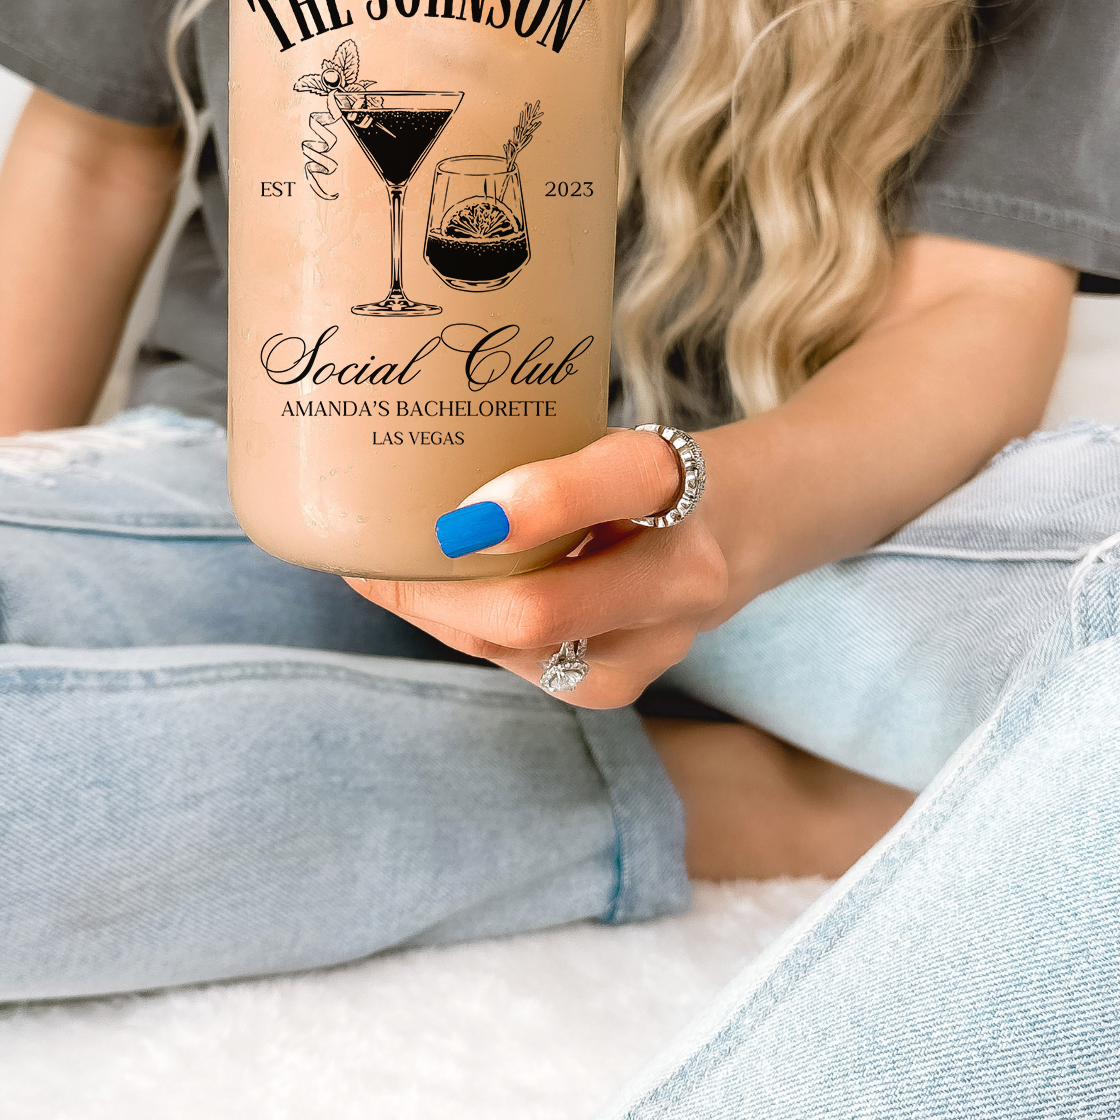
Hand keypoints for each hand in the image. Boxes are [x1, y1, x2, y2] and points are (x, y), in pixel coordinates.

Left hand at [346, 429, 728, 709]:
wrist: (749, 527)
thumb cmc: (646, 469)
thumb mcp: (608, 434)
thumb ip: (533, 449)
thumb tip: (410, 474)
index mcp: (677, 477)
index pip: (624, 481)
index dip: (538, 504)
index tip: (458, 516)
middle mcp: (683, 570)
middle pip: (546, 608)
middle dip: (437, 593)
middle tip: (370, 561)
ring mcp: (662, 642)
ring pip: (523, 651)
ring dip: (441, 618)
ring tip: (383, 577)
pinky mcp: (631, 684)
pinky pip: (530, 670)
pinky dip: (472, 636)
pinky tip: (435, 604)